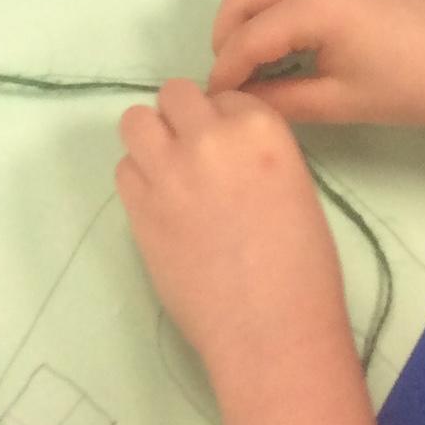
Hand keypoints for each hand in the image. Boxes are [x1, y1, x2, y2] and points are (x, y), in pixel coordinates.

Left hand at [116, 81, 351, 378]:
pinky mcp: (138, 208)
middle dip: (182, 118)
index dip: (224, 121)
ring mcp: (168, 172)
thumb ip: (254, 154)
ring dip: (150, 138)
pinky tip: (158, 205)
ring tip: (167, 173)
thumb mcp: (295, 187)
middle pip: (175, 94)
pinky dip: (138, 179)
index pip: (226, 96)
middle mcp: (209, 138)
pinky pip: (123, 169)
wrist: (270, 330)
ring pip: (135, 120)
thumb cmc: (302, 269)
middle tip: (192, 155)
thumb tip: (223, 153)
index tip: (228, 150)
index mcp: (261, 129)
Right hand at [206, 0, 424, 126]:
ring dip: (246, 6)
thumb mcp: (340, 103)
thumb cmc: (410, 89)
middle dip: (226, 34)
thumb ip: (280, 100)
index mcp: (316, 4)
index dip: (224, 72)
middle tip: (232, 77)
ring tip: (254, 50)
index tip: (215, 102)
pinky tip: (286, 27)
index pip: (247, 38)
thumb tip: (237, 102)